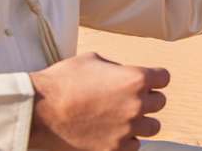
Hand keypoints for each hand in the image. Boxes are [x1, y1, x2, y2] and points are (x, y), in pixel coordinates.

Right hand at [28, 52, 168, 150]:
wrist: (37, 112)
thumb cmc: (61, 81)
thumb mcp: (93, 60)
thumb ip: (117, 68)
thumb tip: (125, 74)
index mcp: (136, 79)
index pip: (164, 78)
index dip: (154, 78)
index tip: (145, 81)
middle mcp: (137, 105)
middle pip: (160, 103)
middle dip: (147, 99)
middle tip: (128, 100)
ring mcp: (127, 129)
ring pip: (152, 127)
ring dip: (141, 122)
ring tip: (124, 119)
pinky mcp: (114, 149)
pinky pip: (134, 146)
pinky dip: (127, 140)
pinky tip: (113, 134)